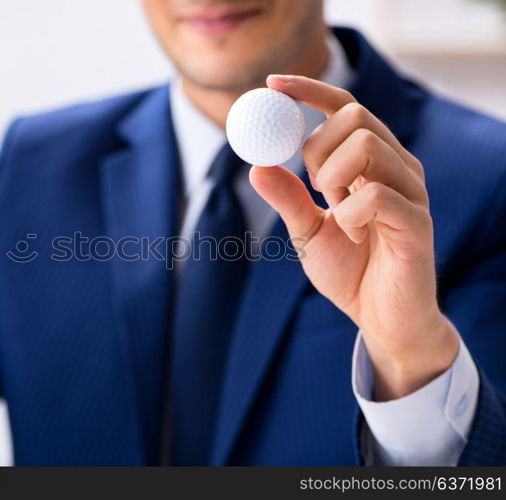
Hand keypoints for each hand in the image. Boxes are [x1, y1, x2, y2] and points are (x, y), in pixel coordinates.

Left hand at [250, 75, 458, 400]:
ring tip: (338, 213)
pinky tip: (354, 235)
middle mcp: (397, 166)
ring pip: (367, 146)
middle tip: (316, 186)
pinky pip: (376, 196)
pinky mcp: (417, 222)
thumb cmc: (350, 270)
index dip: (310, 90)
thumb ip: (287, 198)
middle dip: (317, 148)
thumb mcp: (307, 231)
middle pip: (355, 116)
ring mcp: (411, 191)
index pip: (346, 106)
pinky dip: (350, 214)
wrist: (381, 318)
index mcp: (372, 162)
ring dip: (334, 179)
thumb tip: (256, 166)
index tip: (271, 85)